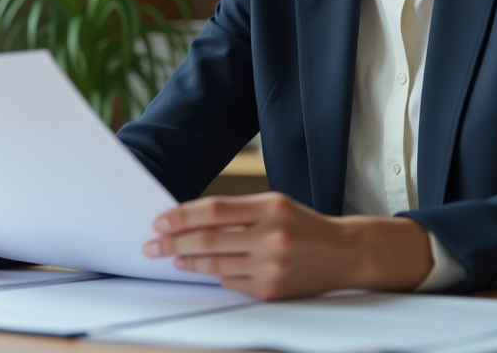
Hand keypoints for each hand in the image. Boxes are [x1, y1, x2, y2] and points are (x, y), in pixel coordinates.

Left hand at [143, 192, 432, 299]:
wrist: (344, 253)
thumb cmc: (303, 225)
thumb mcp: (275, 205)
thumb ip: (237, 212)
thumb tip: (190, 219)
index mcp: (271, 207)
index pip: (214, 210)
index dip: (181, 216)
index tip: (159, 221)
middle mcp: (272, 237)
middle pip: (208, 239)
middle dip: (173, 242)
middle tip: (152, 245)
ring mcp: (272, 266)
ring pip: (215, 264)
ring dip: (187, 261)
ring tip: (172, 257)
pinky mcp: (271, 290)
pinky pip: (231, 283)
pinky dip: (214, 274)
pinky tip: (204, 268)